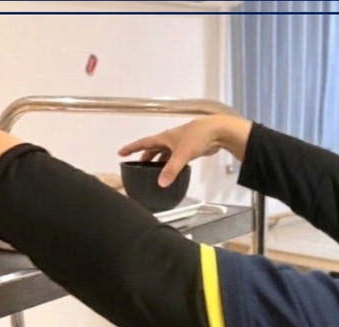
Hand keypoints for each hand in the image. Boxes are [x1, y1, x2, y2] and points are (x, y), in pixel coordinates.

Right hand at [118, 115, 251, 186]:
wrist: (217, 131)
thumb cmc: (198, 137)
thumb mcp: (182, 154)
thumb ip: (172, 170)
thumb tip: (161, 184)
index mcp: (164, 138)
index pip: (143, 143)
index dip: (131, 148)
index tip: (121, 153)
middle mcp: (169, 140)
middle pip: (153, 149)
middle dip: (144, 157)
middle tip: (136, 167)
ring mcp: (179, 144)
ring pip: (164, 154)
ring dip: (157, 162)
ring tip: (152, 172)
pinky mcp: (188, 149)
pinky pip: (174, 157)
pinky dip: (170, 164)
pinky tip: (171, 171)